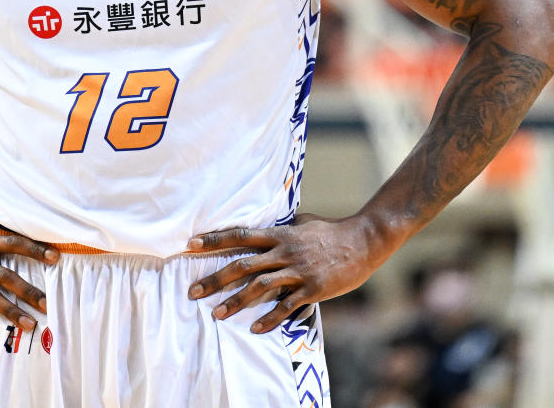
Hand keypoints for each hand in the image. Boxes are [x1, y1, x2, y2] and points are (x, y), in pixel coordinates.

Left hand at [186, 214, 377, 333]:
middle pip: (242, 265)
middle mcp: (284, 252)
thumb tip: (264, 227)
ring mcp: (298, 271)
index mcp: (279, 234)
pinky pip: (287, 306)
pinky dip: (270, 318)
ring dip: (236, 302)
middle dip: (215, 279)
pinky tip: (255, 329)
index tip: (190, 245)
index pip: (239, 235)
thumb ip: (281, 228)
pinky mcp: (313, 288)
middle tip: (193, 292)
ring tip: (217, 314)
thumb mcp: (302, 222)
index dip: (214, 240)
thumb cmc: (330, 230)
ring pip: (260, 287)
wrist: (363, 240)